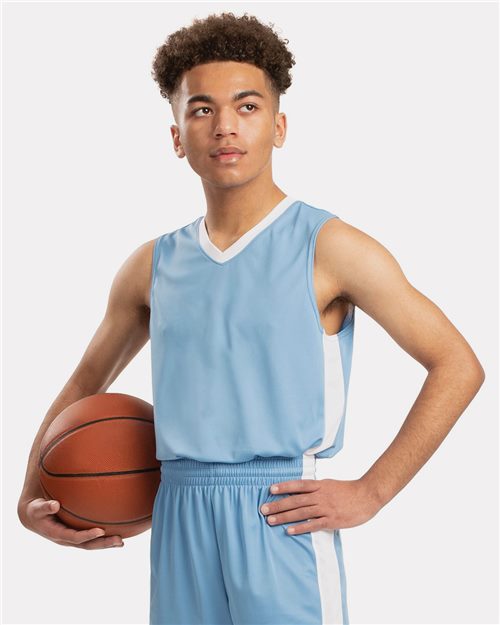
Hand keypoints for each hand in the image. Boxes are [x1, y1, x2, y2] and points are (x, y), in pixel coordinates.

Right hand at [17, 497, 124, 548]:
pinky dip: (103, 538)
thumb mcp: (37, 509)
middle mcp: (67, 540)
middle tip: (119, 540)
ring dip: (106, 544)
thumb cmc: (37, 510)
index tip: (101, 531)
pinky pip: (91, 539)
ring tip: (121, 542)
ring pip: (91, 544)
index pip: (75, 537)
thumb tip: (55, 505)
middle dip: (103, 544)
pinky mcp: (76, 536)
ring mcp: (72, 539)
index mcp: (58, 534)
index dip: (88, 535)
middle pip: (87, 545)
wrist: (34, 518)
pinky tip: (117, 534)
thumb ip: (45, 507)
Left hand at [260, 478, 381, 534]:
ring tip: (270, 520)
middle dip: (278, 505)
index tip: (270, 490)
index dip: (284, 487)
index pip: (298, 485)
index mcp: (320, 485)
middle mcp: (320, 496)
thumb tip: (302, 490)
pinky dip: (300, 527)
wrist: (367, 496)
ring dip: (284, 517)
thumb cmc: (349, 490)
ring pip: (301, 512)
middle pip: (295, 500)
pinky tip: (289, 531)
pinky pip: (313, 525)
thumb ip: (317, 487)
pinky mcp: (332, 520)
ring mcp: (326, 508)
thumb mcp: (331, 484)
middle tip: (263, 509)